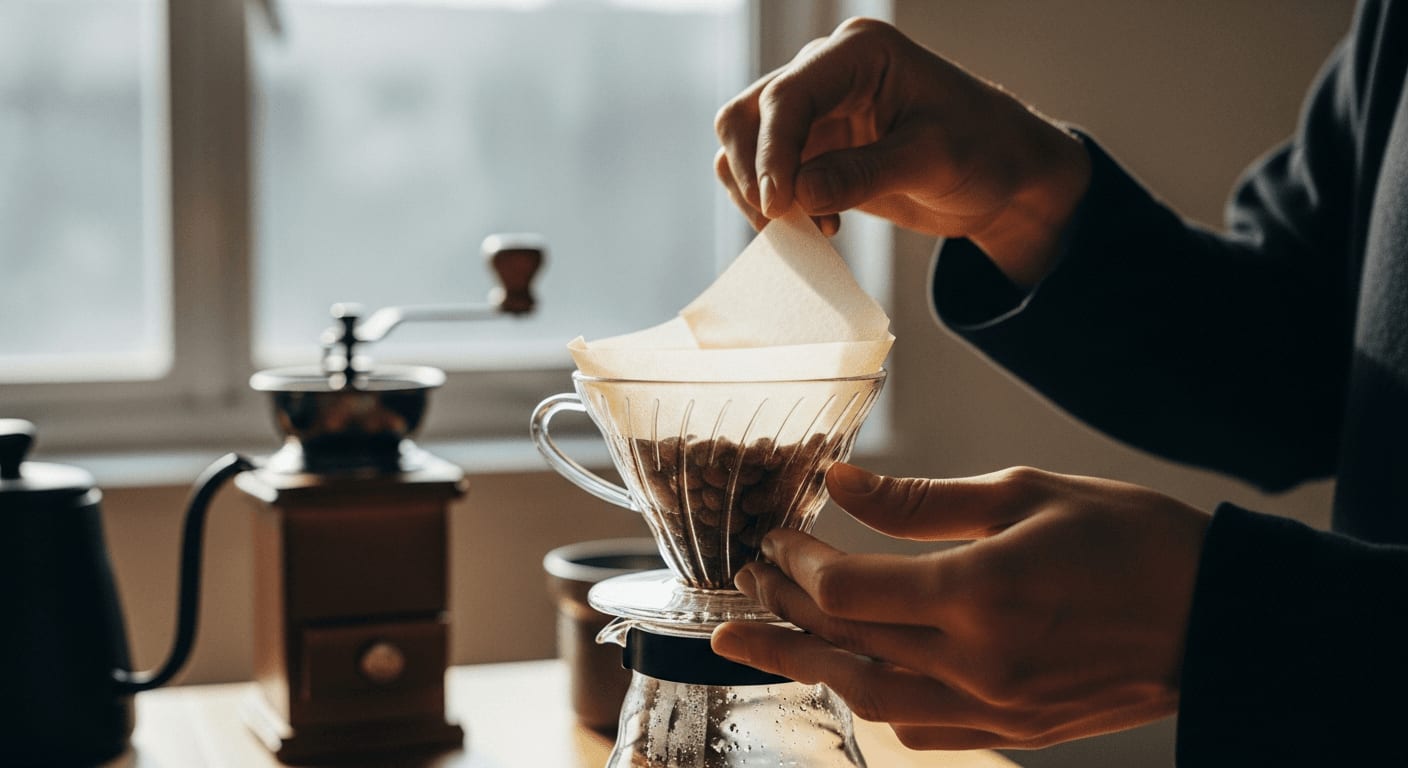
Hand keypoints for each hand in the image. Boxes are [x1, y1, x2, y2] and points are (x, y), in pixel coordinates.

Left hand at [710, 463, 1208, 749]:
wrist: (1222, 618)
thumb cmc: (1133, 540)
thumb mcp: (1025, 494)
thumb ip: (920, 503)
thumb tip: (839, 484)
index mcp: (979, 593)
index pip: (846, 590)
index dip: (796, 562)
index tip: (777, 537)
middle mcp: (977, 662)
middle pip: (843, 645)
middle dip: (780, 614)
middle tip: (739, 589)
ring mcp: (996, 707)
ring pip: (870, 697)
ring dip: (807, 666)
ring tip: (755, 644)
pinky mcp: (1015, 731)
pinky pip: (921, 727)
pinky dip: (874, 699)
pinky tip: (851, 674)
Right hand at [714, 18, 1089, 286]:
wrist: (1003, 176)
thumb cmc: (985, 152)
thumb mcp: (933, 162)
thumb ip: (864, 175)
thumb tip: (796, 195)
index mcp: (859, 54)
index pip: (787, 96)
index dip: (772, 153)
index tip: (779, 206)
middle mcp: (826, 72)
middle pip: (746, 115)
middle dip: (754, 173)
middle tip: (785, 223)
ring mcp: (815, 110)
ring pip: (743, 144)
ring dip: (757, 192)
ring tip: (810, 227)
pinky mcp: (812, 147)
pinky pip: (764, 174)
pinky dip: (773, 205)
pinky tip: (819, 226)